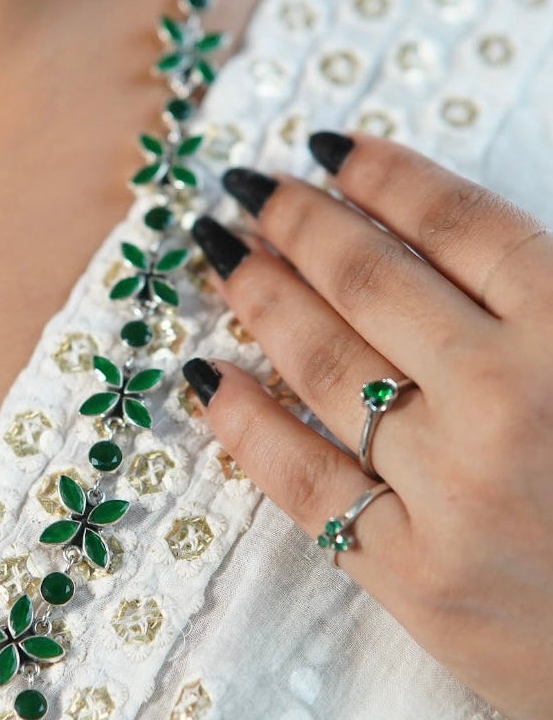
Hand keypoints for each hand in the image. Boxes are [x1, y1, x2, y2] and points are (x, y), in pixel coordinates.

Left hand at [183, 130, 552, 719]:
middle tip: (247, 188)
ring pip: (324, 364)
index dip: (384, 176)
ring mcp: (453, 486)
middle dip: (300, 222)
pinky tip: (201, 375)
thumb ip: (547, 298)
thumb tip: (454, 237)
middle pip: (373, 281)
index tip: (328, 147)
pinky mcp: (413, 571)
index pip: (460, 224)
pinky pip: (301, 479)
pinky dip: (241, 423)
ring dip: (259, 294)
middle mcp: (510, 397)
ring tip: (217, 251)